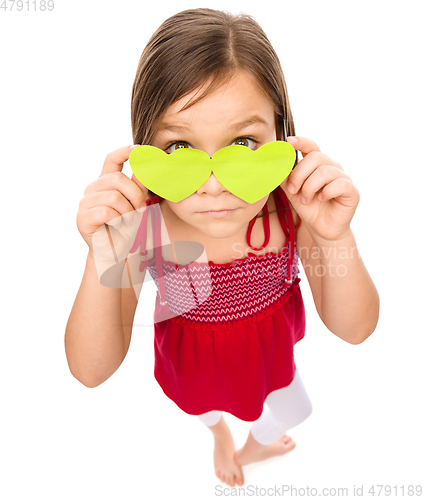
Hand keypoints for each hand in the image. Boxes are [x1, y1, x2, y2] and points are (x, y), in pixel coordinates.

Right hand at [76, 144, 148, 263]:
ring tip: (128, 222)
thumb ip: (139, 186)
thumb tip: (145, 165)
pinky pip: (106, 212)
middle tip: (139, 210)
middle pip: (117, 179)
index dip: (124, 152)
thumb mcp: (137, 204)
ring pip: (113, 197)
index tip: (137, 149)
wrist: (116, 253)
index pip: (111, 160)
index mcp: (106, 182)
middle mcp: (93, 188)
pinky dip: (118, 221)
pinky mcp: (82, 218)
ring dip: (128, 212)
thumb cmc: (126, 228)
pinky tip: (118, 227)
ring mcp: (85, 202)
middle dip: (135, 195)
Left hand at [279, 136, 359, 242]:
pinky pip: (339, 184)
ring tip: (306, 200)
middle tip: (293, 190)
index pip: (311, 146)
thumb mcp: (292, 192)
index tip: (288, 141)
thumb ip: (285, 178)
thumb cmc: (309, 208)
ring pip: (325, 171)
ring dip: (310, 187)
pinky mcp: (352, 191)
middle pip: (315, 157)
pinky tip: (322, 199)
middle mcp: (332, 167)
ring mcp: (343, 178)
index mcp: (317, 165)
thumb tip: (275, 165)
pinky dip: (326, 192)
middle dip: (299, 174)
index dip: (301, 141)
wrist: (322, 229)